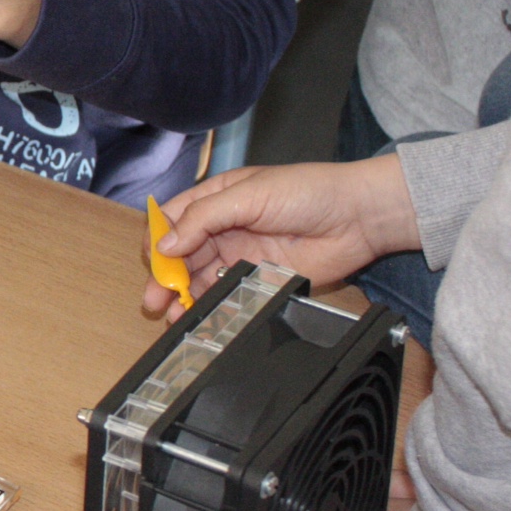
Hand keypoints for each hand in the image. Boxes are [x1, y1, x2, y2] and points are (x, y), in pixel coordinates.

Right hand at [139, 158, 422, 318]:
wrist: (358, 217)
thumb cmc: (306, 191)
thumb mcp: (248, 194)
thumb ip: (203, 218)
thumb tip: (166, 244)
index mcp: (216, 199)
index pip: (173, 218)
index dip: (157, 238)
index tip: (152, 259)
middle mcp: (223, 229)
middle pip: (181, 255)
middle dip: (164, 277)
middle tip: (153, 299)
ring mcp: (241, 256)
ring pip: (201, 280)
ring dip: (183, 298)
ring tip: (172, 316)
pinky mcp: (260, 281)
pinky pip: (228, 297)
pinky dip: (211, 309)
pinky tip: (201, 318)